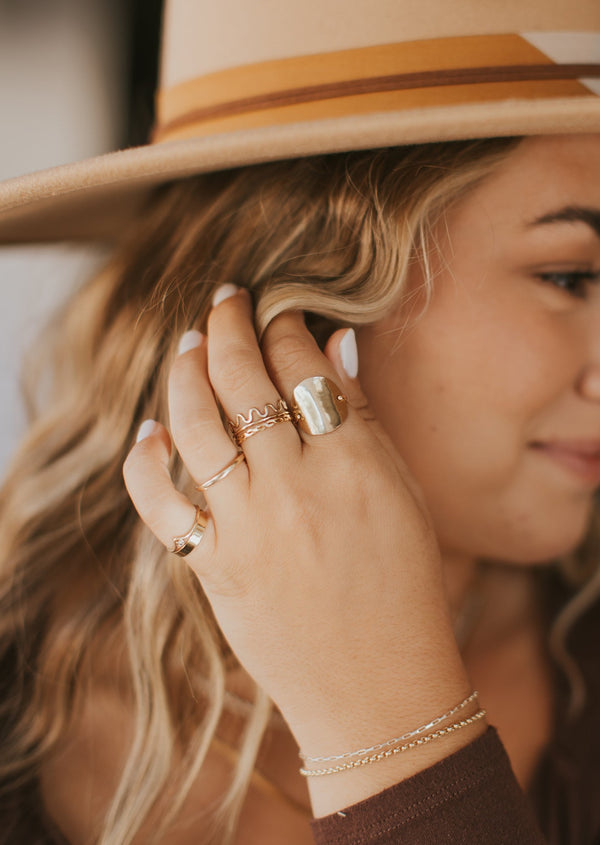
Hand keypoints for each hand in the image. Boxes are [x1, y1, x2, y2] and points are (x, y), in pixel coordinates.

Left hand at [123, 286, 479, 811]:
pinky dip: (147, 459)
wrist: (378, 689)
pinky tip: (150, 430)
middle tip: (224, 299)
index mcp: (355, 463)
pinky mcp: (214, 566)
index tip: (276, 312)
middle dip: (228, 324)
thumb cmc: (404, 590)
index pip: (303, 366)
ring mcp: (249, 527)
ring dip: (184, 371)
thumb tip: (335, 348)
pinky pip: (161, 501)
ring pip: (196, 423)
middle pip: (243, 379)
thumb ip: (364, 419)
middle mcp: (297, 486)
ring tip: (186, 342)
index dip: (284, 326)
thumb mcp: (401, 495)